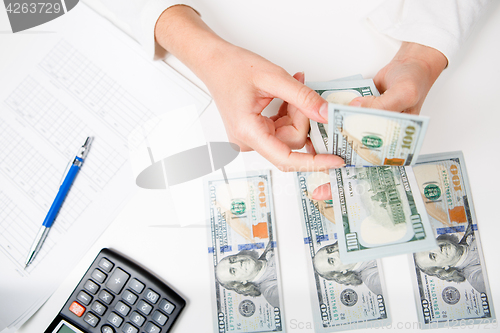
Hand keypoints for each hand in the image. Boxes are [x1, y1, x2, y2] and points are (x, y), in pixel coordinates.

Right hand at [155, 6, 343, 170]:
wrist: (213, 62)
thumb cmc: (232, 67)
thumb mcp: (273, 77)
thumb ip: (303, 97)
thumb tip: (326, 114)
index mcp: (248, 131)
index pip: (286, 159)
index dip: (314, 162)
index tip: (335, 160)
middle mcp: (247, 141)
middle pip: (292, 141)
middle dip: (302, 117)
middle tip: (299, 91)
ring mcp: (251, 139)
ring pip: (288, 135)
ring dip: (295, 113)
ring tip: (288, 90)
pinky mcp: (255, 134)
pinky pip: (281, 130)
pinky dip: (289, 114)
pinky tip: (285, 98)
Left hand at [310, 42, 447, 199]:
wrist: (409, 64)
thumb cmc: (414, 80)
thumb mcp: (404, 93)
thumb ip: (381, 105)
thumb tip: (352, 110)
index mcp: (394, 146)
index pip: (373, 172)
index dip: (354, 184)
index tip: (334, 192)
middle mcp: (377, 141)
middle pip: (355, 163)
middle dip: (335, 174)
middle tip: (317, 190)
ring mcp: (364, 129)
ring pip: (343, 145)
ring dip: (326, 149)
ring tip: (309, 157)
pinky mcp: (354, 116)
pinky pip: (339, 126)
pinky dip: (327, 128)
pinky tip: (313, 132)